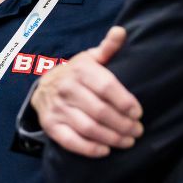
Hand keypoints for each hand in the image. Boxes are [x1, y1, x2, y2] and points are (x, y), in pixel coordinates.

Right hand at [31, 26, 142, 156]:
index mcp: (80, 70)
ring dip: (112, 138)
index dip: (125, 102)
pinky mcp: (50, 126)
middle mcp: (66, 89)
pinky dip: (89, 149)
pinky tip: (105, 150)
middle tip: (137, 131)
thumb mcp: (90, 58)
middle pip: (100, 111)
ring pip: (88, 128)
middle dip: (123, 124)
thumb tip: (120, 32)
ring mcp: (57, 108)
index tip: (139, 113)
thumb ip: (108, 48)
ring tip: (128, 141)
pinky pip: (71, 141)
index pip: (107, 87)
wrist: (43, 88)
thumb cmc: (76, 74)